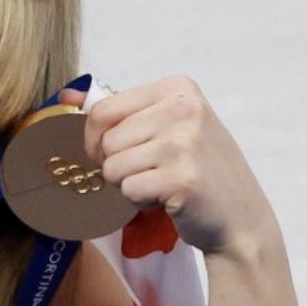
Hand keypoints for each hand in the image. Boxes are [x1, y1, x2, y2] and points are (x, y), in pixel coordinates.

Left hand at [59, 76, 274, 255]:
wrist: (240, 217)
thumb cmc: (198, 169)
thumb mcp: (167, 126)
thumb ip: (119, 111)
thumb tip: (65, 98)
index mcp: (177, 88)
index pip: (102, 110)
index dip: (96, 140)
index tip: (115, 153)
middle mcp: (183, 109)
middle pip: (105, 141)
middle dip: (117, 165)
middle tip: (150, 172)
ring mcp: (184, 143)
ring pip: (112, 167)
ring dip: (129, 184)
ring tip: (161, 183)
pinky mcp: (182, 178)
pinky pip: (128, 190)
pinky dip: (140, 202)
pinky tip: (168, 198)